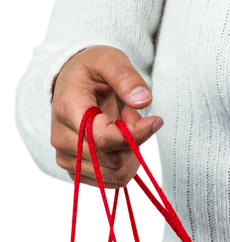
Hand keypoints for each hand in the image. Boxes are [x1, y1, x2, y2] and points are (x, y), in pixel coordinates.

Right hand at [51, 45, 162, 190]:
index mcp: (67, 109)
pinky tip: (120, 141)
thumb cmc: (92, 69)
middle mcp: (61, 138)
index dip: (135, 135)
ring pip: (115, 175)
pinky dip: (125, 163)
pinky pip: (112, 181)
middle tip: (131, 115)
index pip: (102, 139)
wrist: (71, 81)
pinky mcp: (76, 170)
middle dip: (134, 141)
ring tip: (124, 125)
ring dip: (131, 153)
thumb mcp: (110, 60)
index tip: (156, 120)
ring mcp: (67, 157)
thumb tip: (143, 101)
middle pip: (112, 161)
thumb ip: (127, 77)